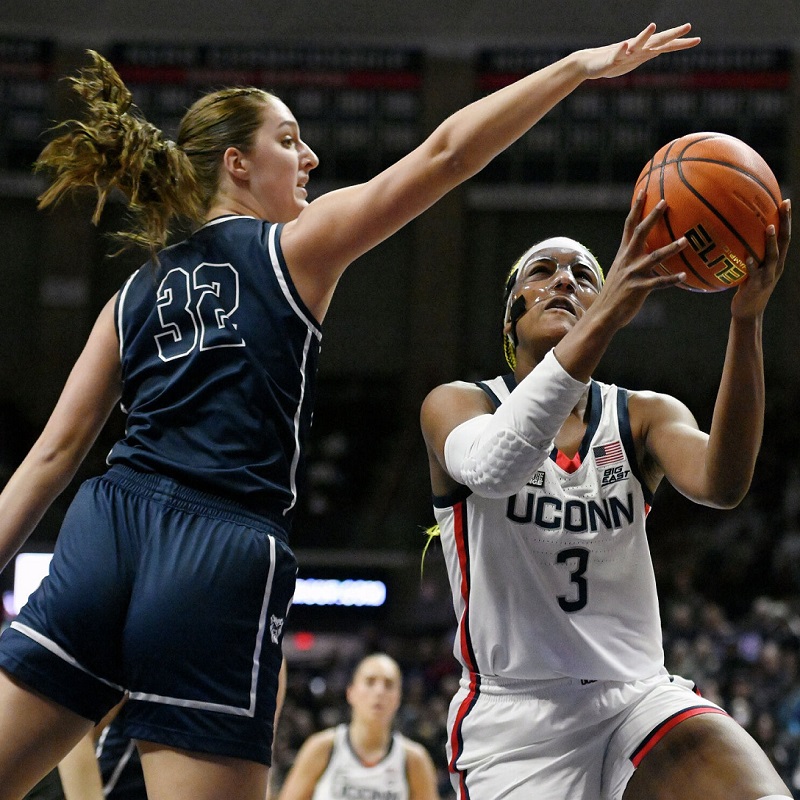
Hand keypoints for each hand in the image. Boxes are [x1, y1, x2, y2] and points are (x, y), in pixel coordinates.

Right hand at [579, 23, 700, 79]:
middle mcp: (637, 49)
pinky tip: (625, 44)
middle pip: (657, 41)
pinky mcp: (611, 59)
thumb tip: (662, 49)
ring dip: (644, 35)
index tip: (698, 39)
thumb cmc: (613, 62)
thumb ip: (649, 53)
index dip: (681, 43)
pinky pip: (617, 54)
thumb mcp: (634, 60)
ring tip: (652, 26)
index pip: (666, 46)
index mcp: (644, 51)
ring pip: (637, 43)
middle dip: (672, 35)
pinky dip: (621, 49)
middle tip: (688, 26)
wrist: (590, 63)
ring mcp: (625, 53)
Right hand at [592, 191, 688, 329]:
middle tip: (664, 202)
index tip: (643, 191)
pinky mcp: (638, 289)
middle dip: (652, 217)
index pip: (629, 226)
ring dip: (671, 248)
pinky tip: (684, 277)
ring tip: (686, 240)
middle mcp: (627, 260)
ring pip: (654, 257)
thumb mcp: (622, 274)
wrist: (603, 315)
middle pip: (640, 233)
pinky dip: (672, 280)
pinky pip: (658, 283)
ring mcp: (632, 274)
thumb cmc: (615, 295)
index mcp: (623, 255)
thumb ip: (634, 262)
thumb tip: (650, 255)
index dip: (636, 208)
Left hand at [730, 198, 790, 318]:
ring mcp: (767, 276)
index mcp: (776, 260)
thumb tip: (731, 236)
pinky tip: (748, 257)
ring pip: (772, 256)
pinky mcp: (756, 286)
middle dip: (785, 222)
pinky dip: (752, 265)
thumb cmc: (745, 288)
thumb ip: (746, 253)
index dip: (786, 219)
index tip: (785, 201)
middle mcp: (775, 266)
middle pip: (784, 241)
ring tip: (769, 227)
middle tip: (784, 205)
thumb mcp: (749, 268)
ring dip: (771, 242)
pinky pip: (754, 274)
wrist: (747, 312)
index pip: (784, 235)